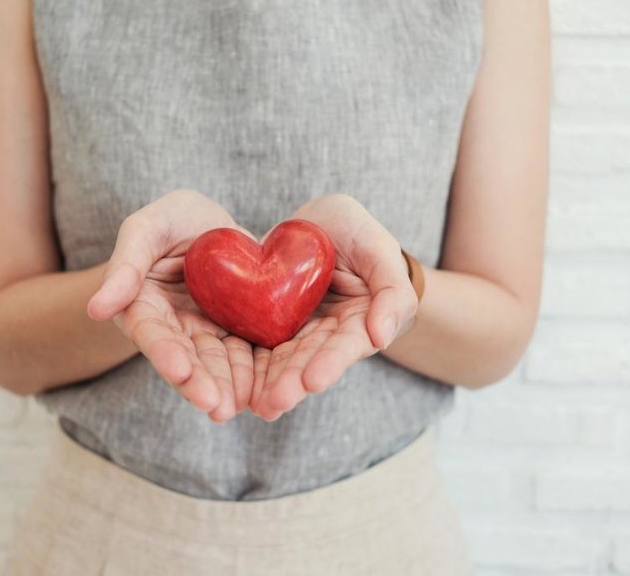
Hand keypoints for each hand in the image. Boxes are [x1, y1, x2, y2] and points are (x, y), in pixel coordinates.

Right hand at [87, 189, 255, 423]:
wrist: (214, 225)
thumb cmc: (173, 219)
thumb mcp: (148, 227)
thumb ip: (126, 264)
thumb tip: (96, 309)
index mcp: (143, 305)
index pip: (151, 333)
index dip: (165, 353)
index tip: (180, 371)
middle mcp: (174, 327)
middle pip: (185, 358)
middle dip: (200, 383)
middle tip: (216, 406)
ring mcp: (207, 332)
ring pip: (217, 363)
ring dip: (227, 387)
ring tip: (238, 407)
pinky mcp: (237, 331)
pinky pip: (247, 354)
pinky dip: (254, 373)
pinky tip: (265, 392)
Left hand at [249, 194, 418, 420]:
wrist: (316, 225)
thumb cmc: (356, 233)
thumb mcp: (378, 248)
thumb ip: (392, 290)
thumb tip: (382, 337)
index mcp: (359, 321)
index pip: (346, 345)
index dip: (331, 362)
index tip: (313, 380)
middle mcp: (327, 335)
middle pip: (310, 361)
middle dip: (293, 382)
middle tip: (275, 402)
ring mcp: (296, 332)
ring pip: (282, 360)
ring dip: (269, 384)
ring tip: (257, 405)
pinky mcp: (268, 325)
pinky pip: (257, 346)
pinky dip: (248, 366)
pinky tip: (237, 386)